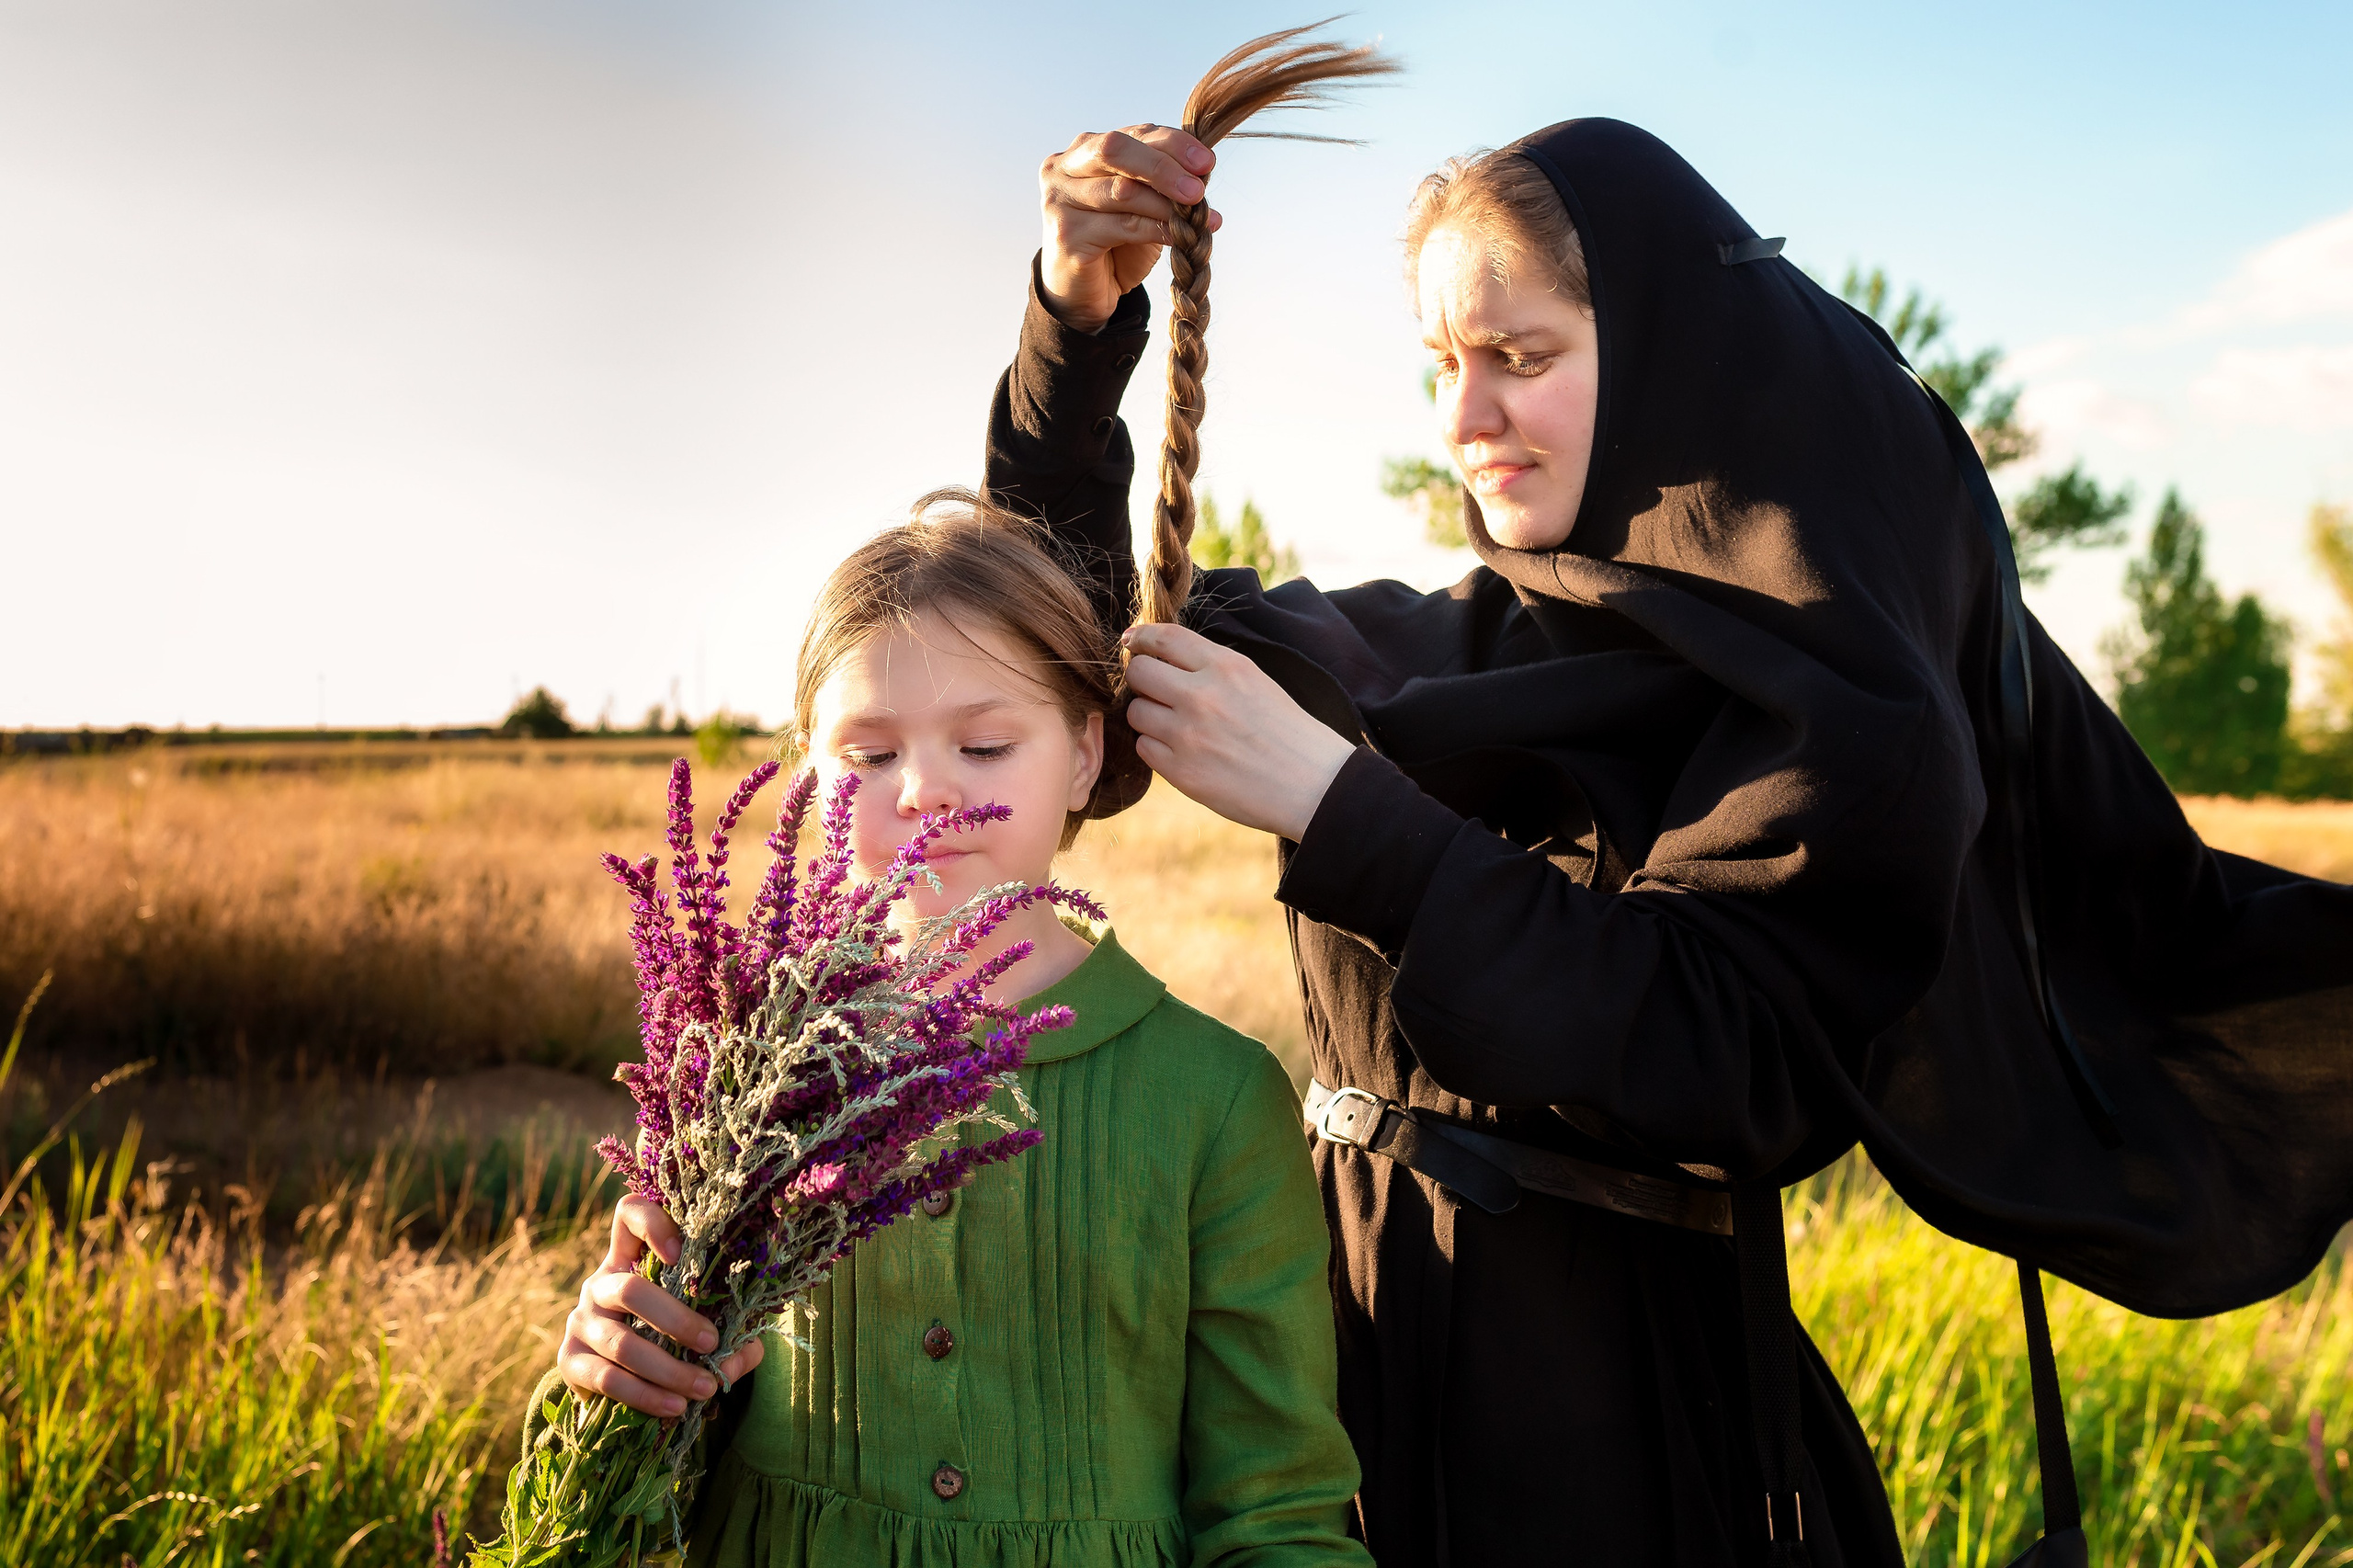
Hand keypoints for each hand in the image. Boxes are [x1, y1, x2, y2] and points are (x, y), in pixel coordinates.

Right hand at [556, 1195, 763, 1417]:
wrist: (622, 1381)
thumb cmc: (672, 1339)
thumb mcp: (705, 1327)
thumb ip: (734, 1337)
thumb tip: (739, 1355)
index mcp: (631, 1257)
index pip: (629, 1214)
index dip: (652, 1223)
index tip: (681, 1252)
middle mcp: (600, 1283)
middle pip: (629, 1289)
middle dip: (676, 1320)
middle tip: (712, 1342)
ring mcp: (581, 1321)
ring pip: (622, 1343)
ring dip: (668, 1369)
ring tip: (705, 1388)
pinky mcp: (569, 1360)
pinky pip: (607, 1378)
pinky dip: (646, 1396)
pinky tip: (675, 1407)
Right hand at [1039, 125, 1222, 332]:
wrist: (1083, 291)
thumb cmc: (1114, 242)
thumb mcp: (1140, 203)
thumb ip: (1160, 181)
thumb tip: (1202, 172)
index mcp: (1084, 149)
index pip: (1133, 134)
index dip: (1173, 144)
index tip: (1207, 162)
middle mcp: (1063, 168)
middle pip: (1115, 150)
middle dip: (1163, 166)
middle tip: (1197, 189)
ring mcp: (1060, 200)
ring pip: (1122, 191)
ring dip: (1166, 205)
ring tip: (1199, 217)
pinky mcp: (1066, 235)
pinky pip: (1123, 226)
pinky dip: (1157, 230)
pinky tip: (1180, 237)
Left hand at [1123, 623, 1354, 840]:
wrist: (1313, 785)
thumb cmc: (1289, 732)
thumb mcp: (1256, 681)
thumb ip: (1210, 667)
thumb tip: (1161, 657)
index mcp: (1225, 666)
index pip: (1162, 638)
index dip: (1140, 638)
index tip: (1133, 643)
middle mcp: (1201, 695)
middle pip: (1138, 673)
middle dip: (1141, 679)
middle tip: (1156, 691)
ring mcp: (1187, 735)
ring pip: (1136, 712)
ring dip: (1148, 717)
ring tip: (1177, 727)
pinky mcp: (1181, 771)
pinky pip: (1144, 748)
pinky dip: (1156, 748)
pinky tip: (1183, 752)